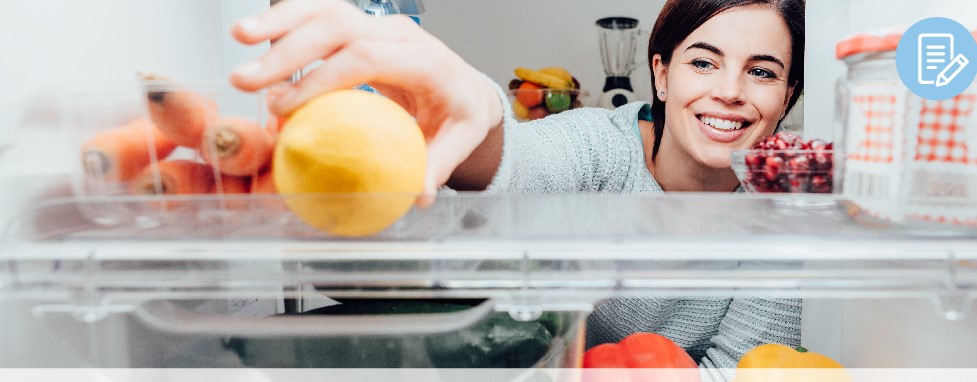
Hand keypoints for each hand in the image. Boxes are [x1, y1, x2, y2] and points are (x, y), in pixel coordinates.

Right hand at [229, 0, 502, 200]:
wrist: (465, 87)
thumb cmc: (458, 114)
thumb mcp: (459, 140)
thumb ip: (438, 164)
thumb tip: (418, 194)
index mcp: (426, 60)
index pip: (368, 57)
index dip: (323, 78)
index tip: (287, 106)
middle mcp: (400, 34)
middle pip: (339, 26)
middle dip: (288, 50)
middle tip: (248, 81)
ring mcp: (379, 24)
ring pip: (325, 10)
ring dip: (279, 22)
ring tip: (238, 37)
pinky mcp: (361, 25)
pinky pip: (319, 14)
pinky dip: (285, 21)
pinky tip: (252, 33)